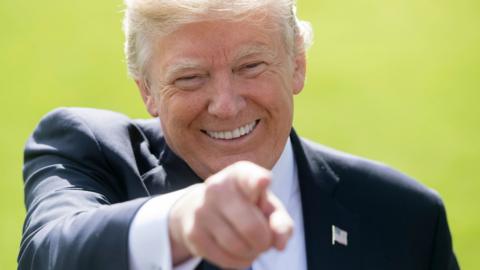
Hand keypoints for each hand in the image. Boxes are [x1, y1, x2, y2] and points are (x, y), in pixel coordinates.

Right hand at [168, 161, 293, 268]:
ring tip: (251, 246)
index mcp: (240, 174)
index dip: (258, 181)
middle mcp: (217, 187)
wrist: (199, 209)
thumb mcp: (267, 207)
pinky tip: (238, 252)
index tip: (264, 181)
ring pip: (237, 246)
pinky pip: (224, 259)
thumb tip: (280, 244)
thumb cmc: (245, 207)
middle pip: (251, 227)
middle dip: (264, 241)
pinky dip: (238, 261)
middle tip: (264, 240)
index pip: (249, 177)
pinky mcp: (193, 233)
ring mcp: (201, 210)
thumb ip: (281, 222)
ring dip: (251, 253)